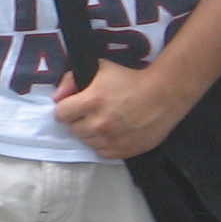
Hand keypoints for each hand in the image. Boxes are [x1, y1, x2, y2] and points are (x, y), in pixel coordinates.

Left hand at [51, 59, 192, 160]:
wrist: (163, 95)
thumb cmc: (130, 79)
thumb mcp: (100, 69)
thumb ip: (72, 80)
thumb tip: (56, 97)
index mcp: (92, 101)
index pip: (61, 114)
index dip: (66, 108)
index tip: (74, 106)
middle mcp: (99, 123)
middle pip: (73, 129)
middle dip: (79, 120)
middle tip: (92, 113)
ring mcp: (111, 139)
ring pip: (87, 142)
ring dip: (91, 133)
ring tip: (105, 122)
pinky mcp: (123, 151)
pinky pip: (101, 152)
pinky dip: (104, 144)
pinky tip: (113, 132)